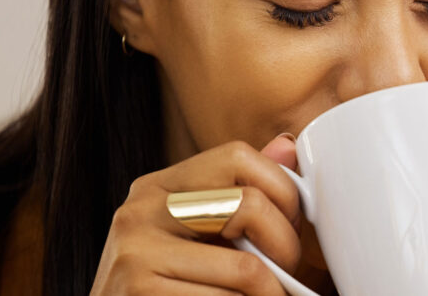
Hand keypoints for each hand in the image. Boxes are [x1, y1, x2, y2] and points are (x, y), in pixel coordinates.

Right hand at [90, 135, 301, 294]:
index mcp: (158, 186)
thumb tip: (287, 146)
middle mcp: (142, 209)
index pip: (238, 156)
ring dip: (270, 292)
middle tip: (287, 274)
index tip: (290, 227)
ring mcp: (137, 251)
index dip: (283, 191)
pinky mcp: (140, 290)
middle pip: (249, 204)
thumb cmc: (164, 286)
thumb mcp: (196, 234)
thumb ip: (239, 193)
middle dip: (286, 246)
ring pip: (247, 269)